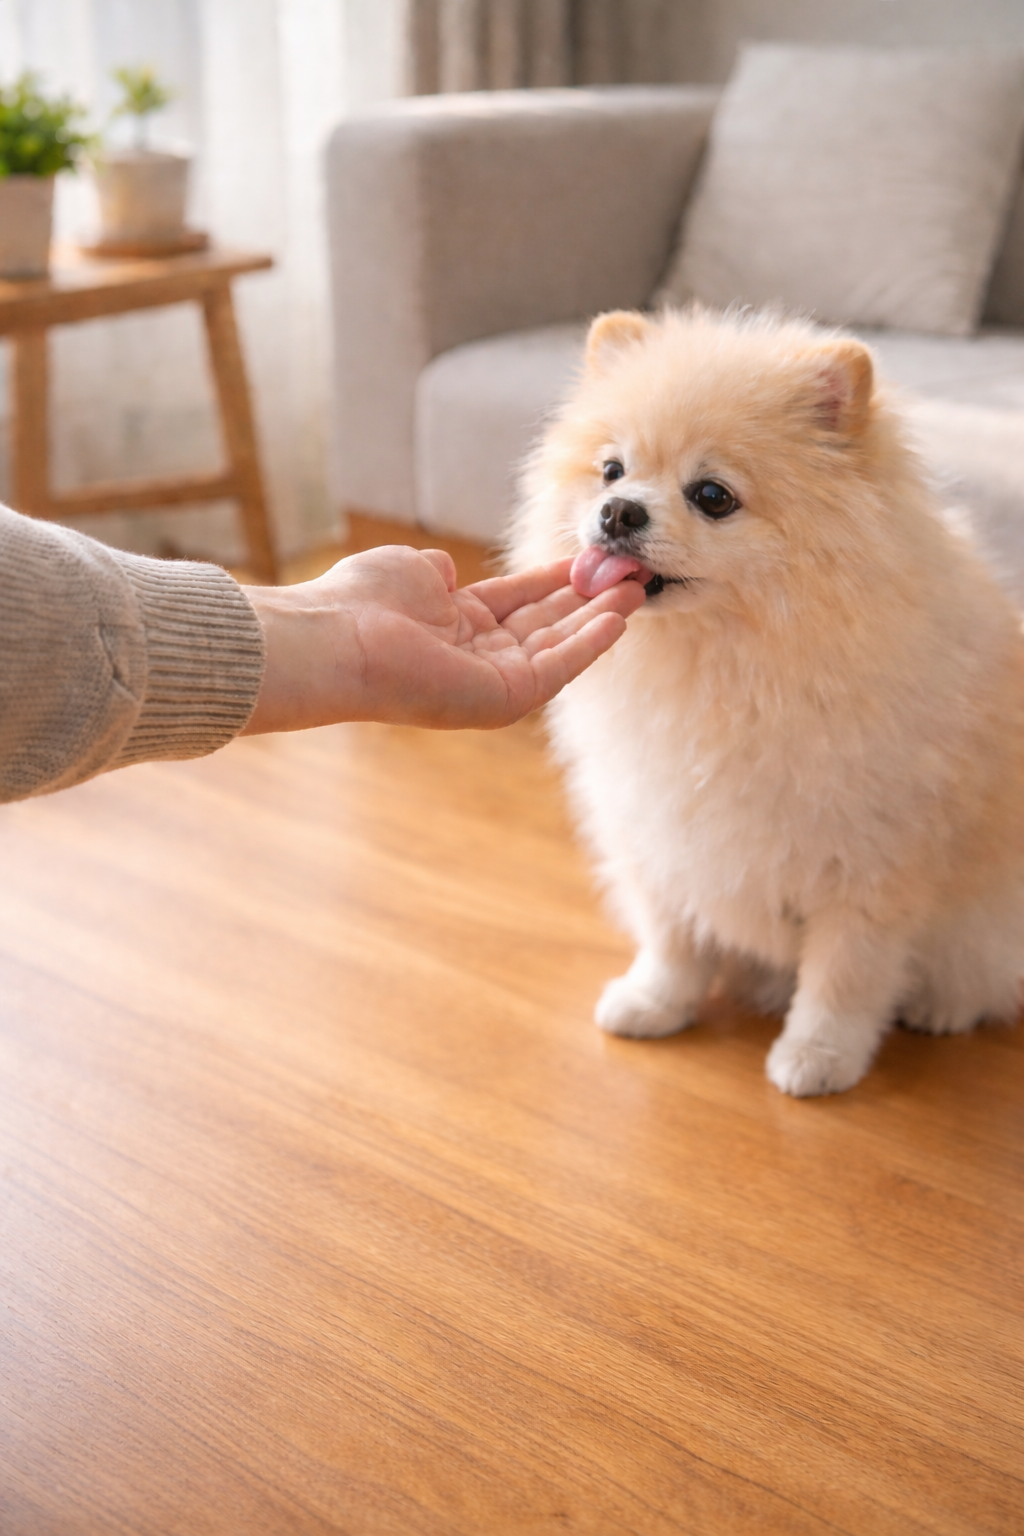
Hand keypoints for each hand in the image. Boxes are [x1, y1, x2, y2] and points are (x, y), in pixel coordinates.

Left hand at [241, 545, 645, 733]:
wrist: (335, 638)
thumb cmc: (358, 601)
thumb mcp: (408, 570)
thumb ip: (435, 572)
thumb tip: (445, 569)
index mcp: (453, 627)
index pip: (517, 604)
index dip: (554, 581)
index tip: (589, 560)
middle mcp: (475, 658)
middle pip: (545, 626)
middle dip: (588, 600)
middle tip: (630, 574)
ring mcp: (491, 682)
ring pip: (559, 648)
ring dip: (600, 619)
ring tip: (638, 589)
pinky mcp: (502, 699)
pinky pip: (558, 670)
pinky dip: (590, 644)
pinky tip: (618, 617)